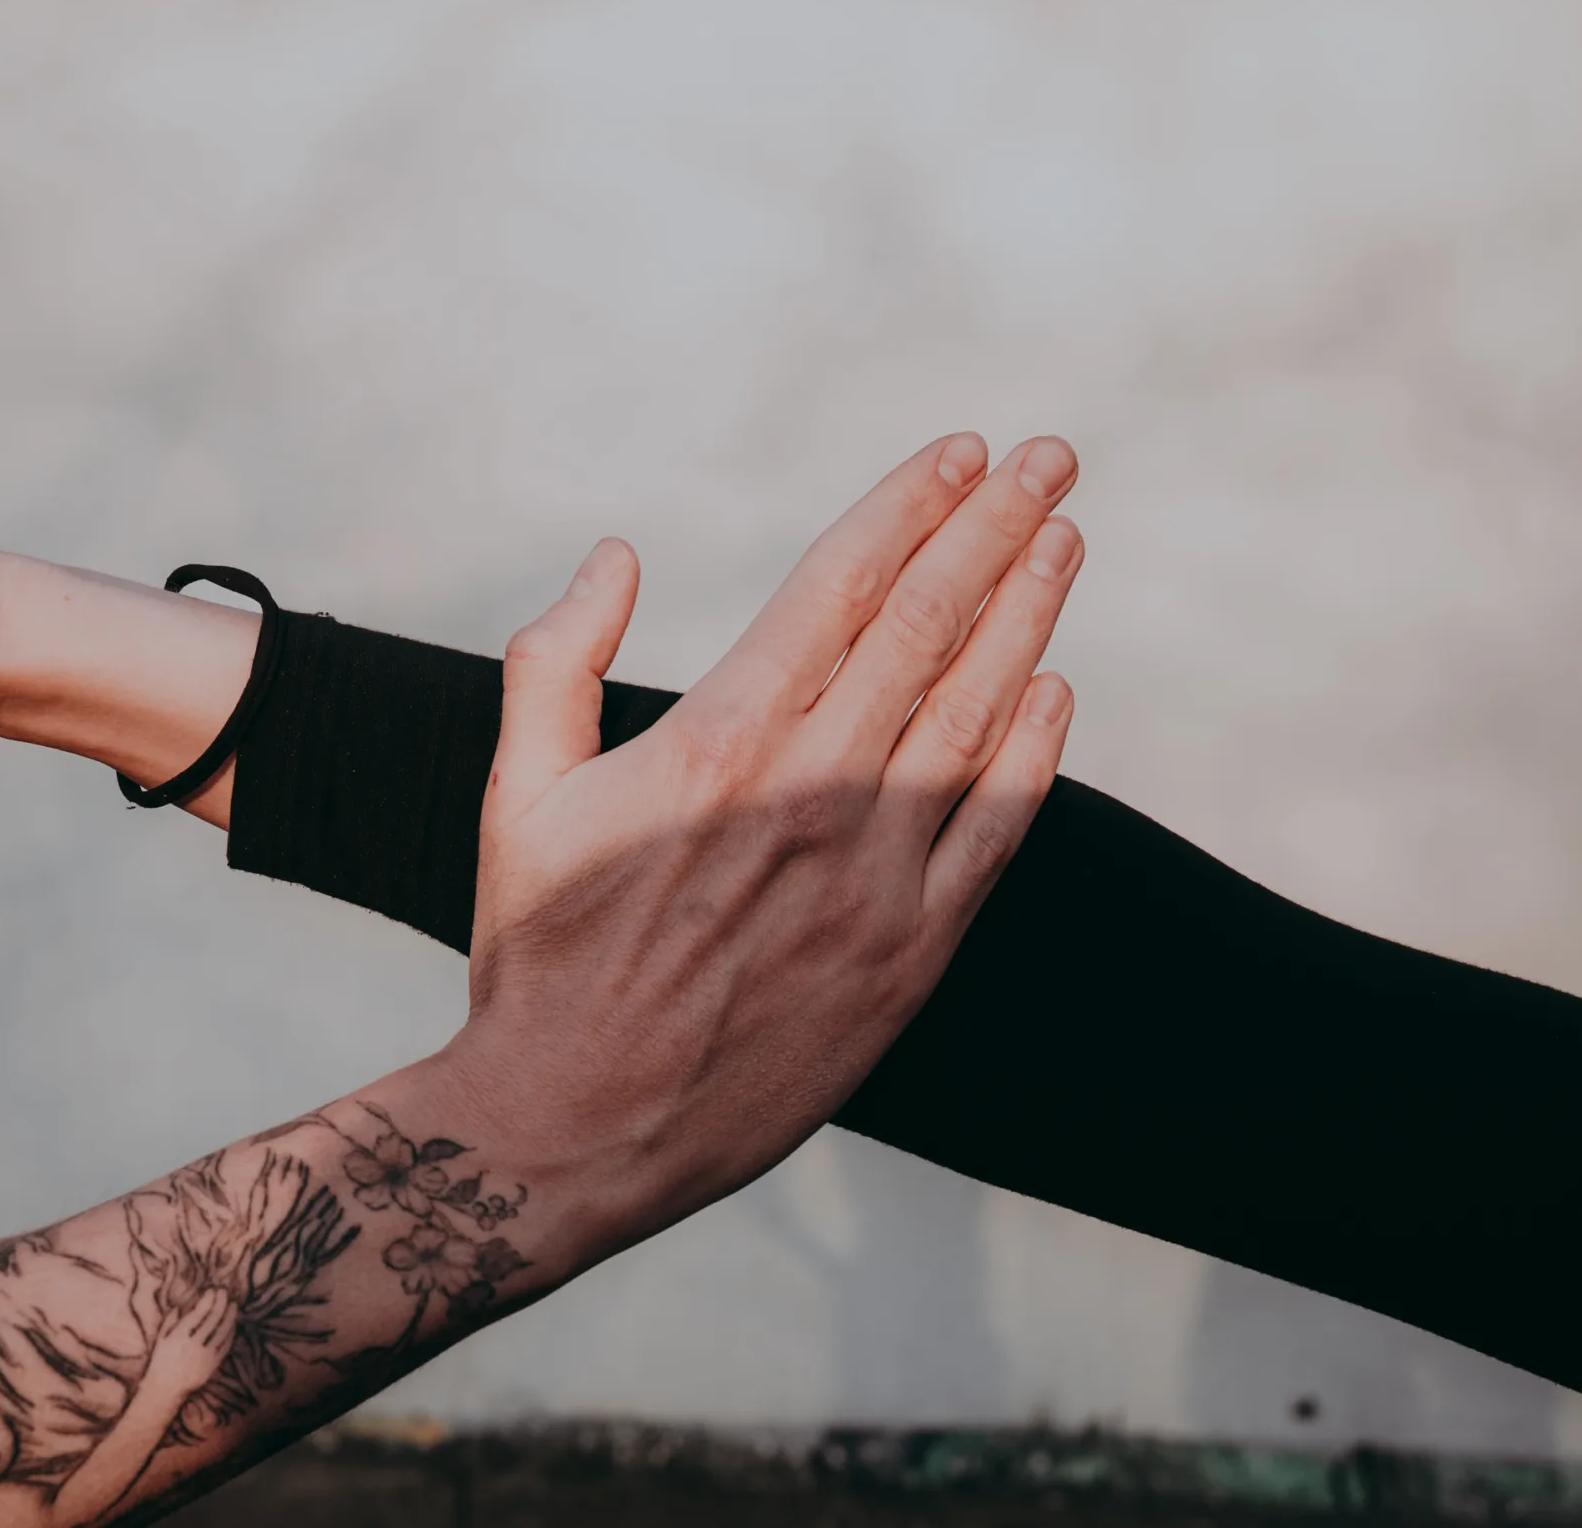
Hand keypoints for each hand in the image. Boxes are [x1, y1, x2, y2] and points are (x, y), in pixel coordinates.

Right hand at [143, 1289, 237, 1392]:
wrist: (166, 1388)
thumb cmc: (161, 1360)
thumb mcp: (161, 1338)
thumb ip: (171, 1320)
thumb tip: (180, 1304)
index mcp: (179, 1336)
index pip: (197, 1314)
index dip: (207, 1300)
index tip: (212, 1290)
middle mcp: (193, 1344)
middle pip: (212, 1320)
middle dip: (220, 1303)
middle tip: (225, 1292)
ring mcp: (205, 1355)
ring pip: (221, 1332)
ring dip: (229, 1316)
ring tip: (234, 1304)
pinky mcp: (213, 1365)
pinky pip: (225, 1346)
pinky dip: (230, 1333)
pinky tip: (232, 1324)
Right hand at [440, 433, 1082, 1248]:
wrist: (576, 1128)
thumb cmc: (537, 958)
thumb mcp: (517, 795)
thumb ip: (556, 662)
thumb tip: (616, 555)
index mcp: (716, 745)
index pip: (840, 588)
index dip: (911, 508)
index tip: (963, 453)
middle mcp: (811, 797)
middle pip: (927, 628)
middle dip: (997, 530)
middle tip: (1051, 460)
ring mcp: (872, 880)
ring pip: (975, 714)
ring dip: (1027, 617)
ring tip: (1063, 542)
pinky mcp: (908, 957)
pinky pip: (993, 834)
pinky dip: (1032, 754)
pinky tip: (1053, 692)